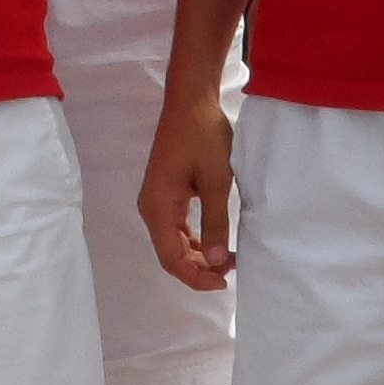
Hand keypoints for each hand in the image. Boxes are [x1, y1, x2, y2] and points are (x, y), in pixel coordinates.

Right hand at [139, 93, 236, 290]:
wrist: (190, 102)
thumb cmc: (203, 136)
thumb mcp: (216, 180)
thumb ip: (216, 223)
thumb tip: (218, 262)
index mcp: (158, 207)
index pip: (171, 258)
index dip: (196, 277)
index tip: (224, 282)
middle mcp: (151, 208)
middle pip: (170, 254)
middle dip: (199, 269)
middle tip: (232, 271)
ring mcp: (157, 201)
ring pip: (174, 243)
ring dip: (199, 256)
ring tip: (229, 259)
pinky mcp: (166, 193)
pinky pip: (177, 228)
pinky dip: (196, 240)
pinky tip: (218, 242)